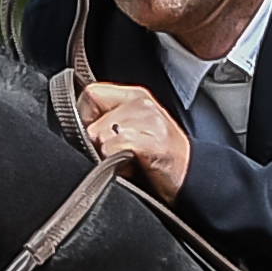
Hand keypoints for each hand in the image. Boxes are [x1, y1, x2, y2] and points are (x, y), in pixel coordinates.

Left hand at [79, 80, 191, 198]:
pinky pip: (113, 149)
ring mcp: (148, 120)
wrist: (194, 177)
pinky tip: (132, 167)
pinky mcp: (153, 142)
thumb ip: (108, 121)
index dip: (85, 117)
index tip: (96, 137)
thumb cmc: (159, 159)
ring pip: (98, 135)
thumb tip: (77, 128)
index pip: (90, 93)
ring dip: (106, 155)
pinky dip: (116, 165)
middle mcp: (141, 103)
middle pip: (89, 118)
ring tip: (126, 162)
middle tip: (115, 155)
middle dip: (95, 142)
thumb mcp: (133, 131)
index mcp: (135, 96)